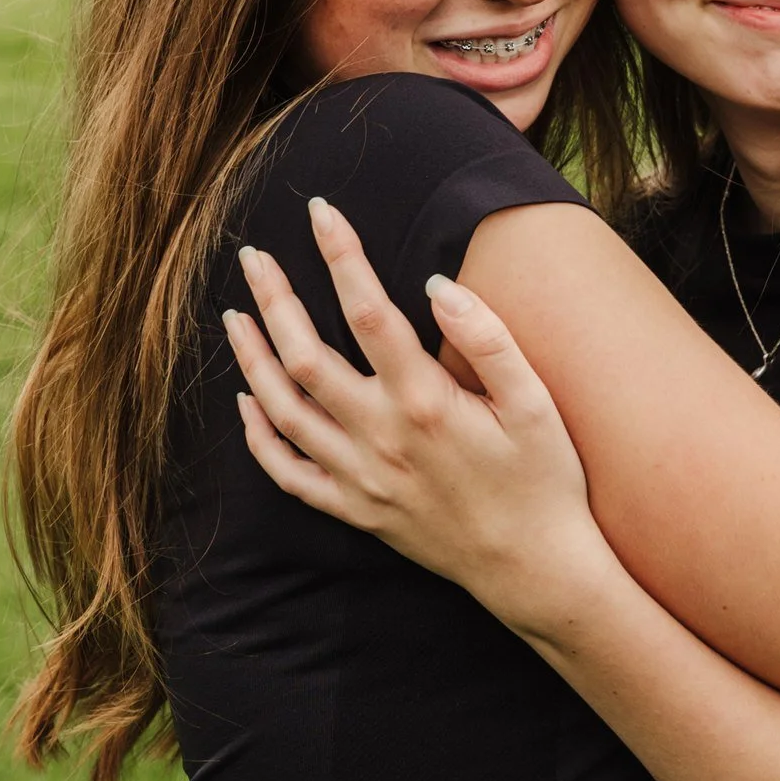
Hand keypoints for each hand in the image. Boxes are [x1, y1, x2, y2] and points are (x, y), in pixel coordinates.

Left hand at [224, 201, 614, 634]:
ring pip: (282, 411)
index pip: (368, 310)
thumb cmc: (545, 480)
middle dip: (274, 299)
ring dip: (251, 359)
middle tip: (254, 257)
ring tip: (234, 315)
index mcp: (425, 402)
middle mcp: (380, 438)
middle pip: (304, 357)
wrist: (535, 569)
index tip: (321, 211)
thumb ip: (488, 338)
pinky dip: (258, 436)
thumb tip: (436, 283)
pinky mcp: (356, 510)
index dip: (341, 254)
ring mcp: (360, 478)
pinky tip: (247, 402)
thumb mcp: (536, 403)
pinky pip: (288, 473)